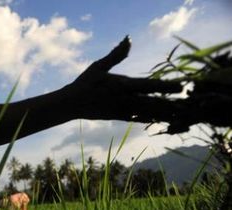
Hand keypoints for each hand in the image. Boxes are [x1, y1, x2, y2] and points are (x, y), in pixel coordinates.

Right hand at [67, 36, 182, 123]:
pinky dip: (150, 119)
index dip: (167, 87)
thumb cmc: (84, 83)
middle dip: (171, 104)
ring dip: (165, 114)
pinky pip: (138, 119)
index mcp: (121, 86)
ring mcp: (122, 111)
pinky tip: (161, 121)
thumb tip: (128, 39)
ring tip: (181, 116)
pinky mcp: (118, 117)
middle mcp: (124, 100)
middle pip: (153, 103)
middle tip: (188, 106)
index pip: (149, 86)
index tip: (182, 87)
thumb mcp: (99, 66)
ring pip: (148, 113)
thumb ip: (116, 54)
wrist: (71, 105)